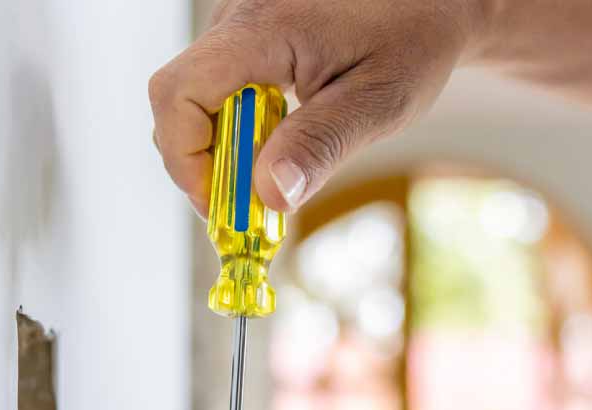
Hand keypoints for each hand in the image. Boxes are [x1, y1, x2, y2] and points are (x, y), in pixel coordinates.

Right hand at [149, 0, 591, 215]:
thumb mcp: (378, 102)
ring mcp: (236, 27)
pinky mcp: (244, 40)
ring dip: (226, 149)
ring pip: (196, 102)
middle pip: (179, 103)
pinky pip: (219, 92)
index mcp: (261, 30)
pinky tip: (281, 143)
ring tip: (277, 173)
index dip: (186, 160)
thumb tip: (269, 197)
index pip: (179, 95)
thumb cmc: (412, 40)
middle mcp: (236, 20)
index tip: (224, 207)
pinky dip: (239, 130)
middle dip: (206, 164)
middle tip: (253, 206)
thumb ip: (320, 146)